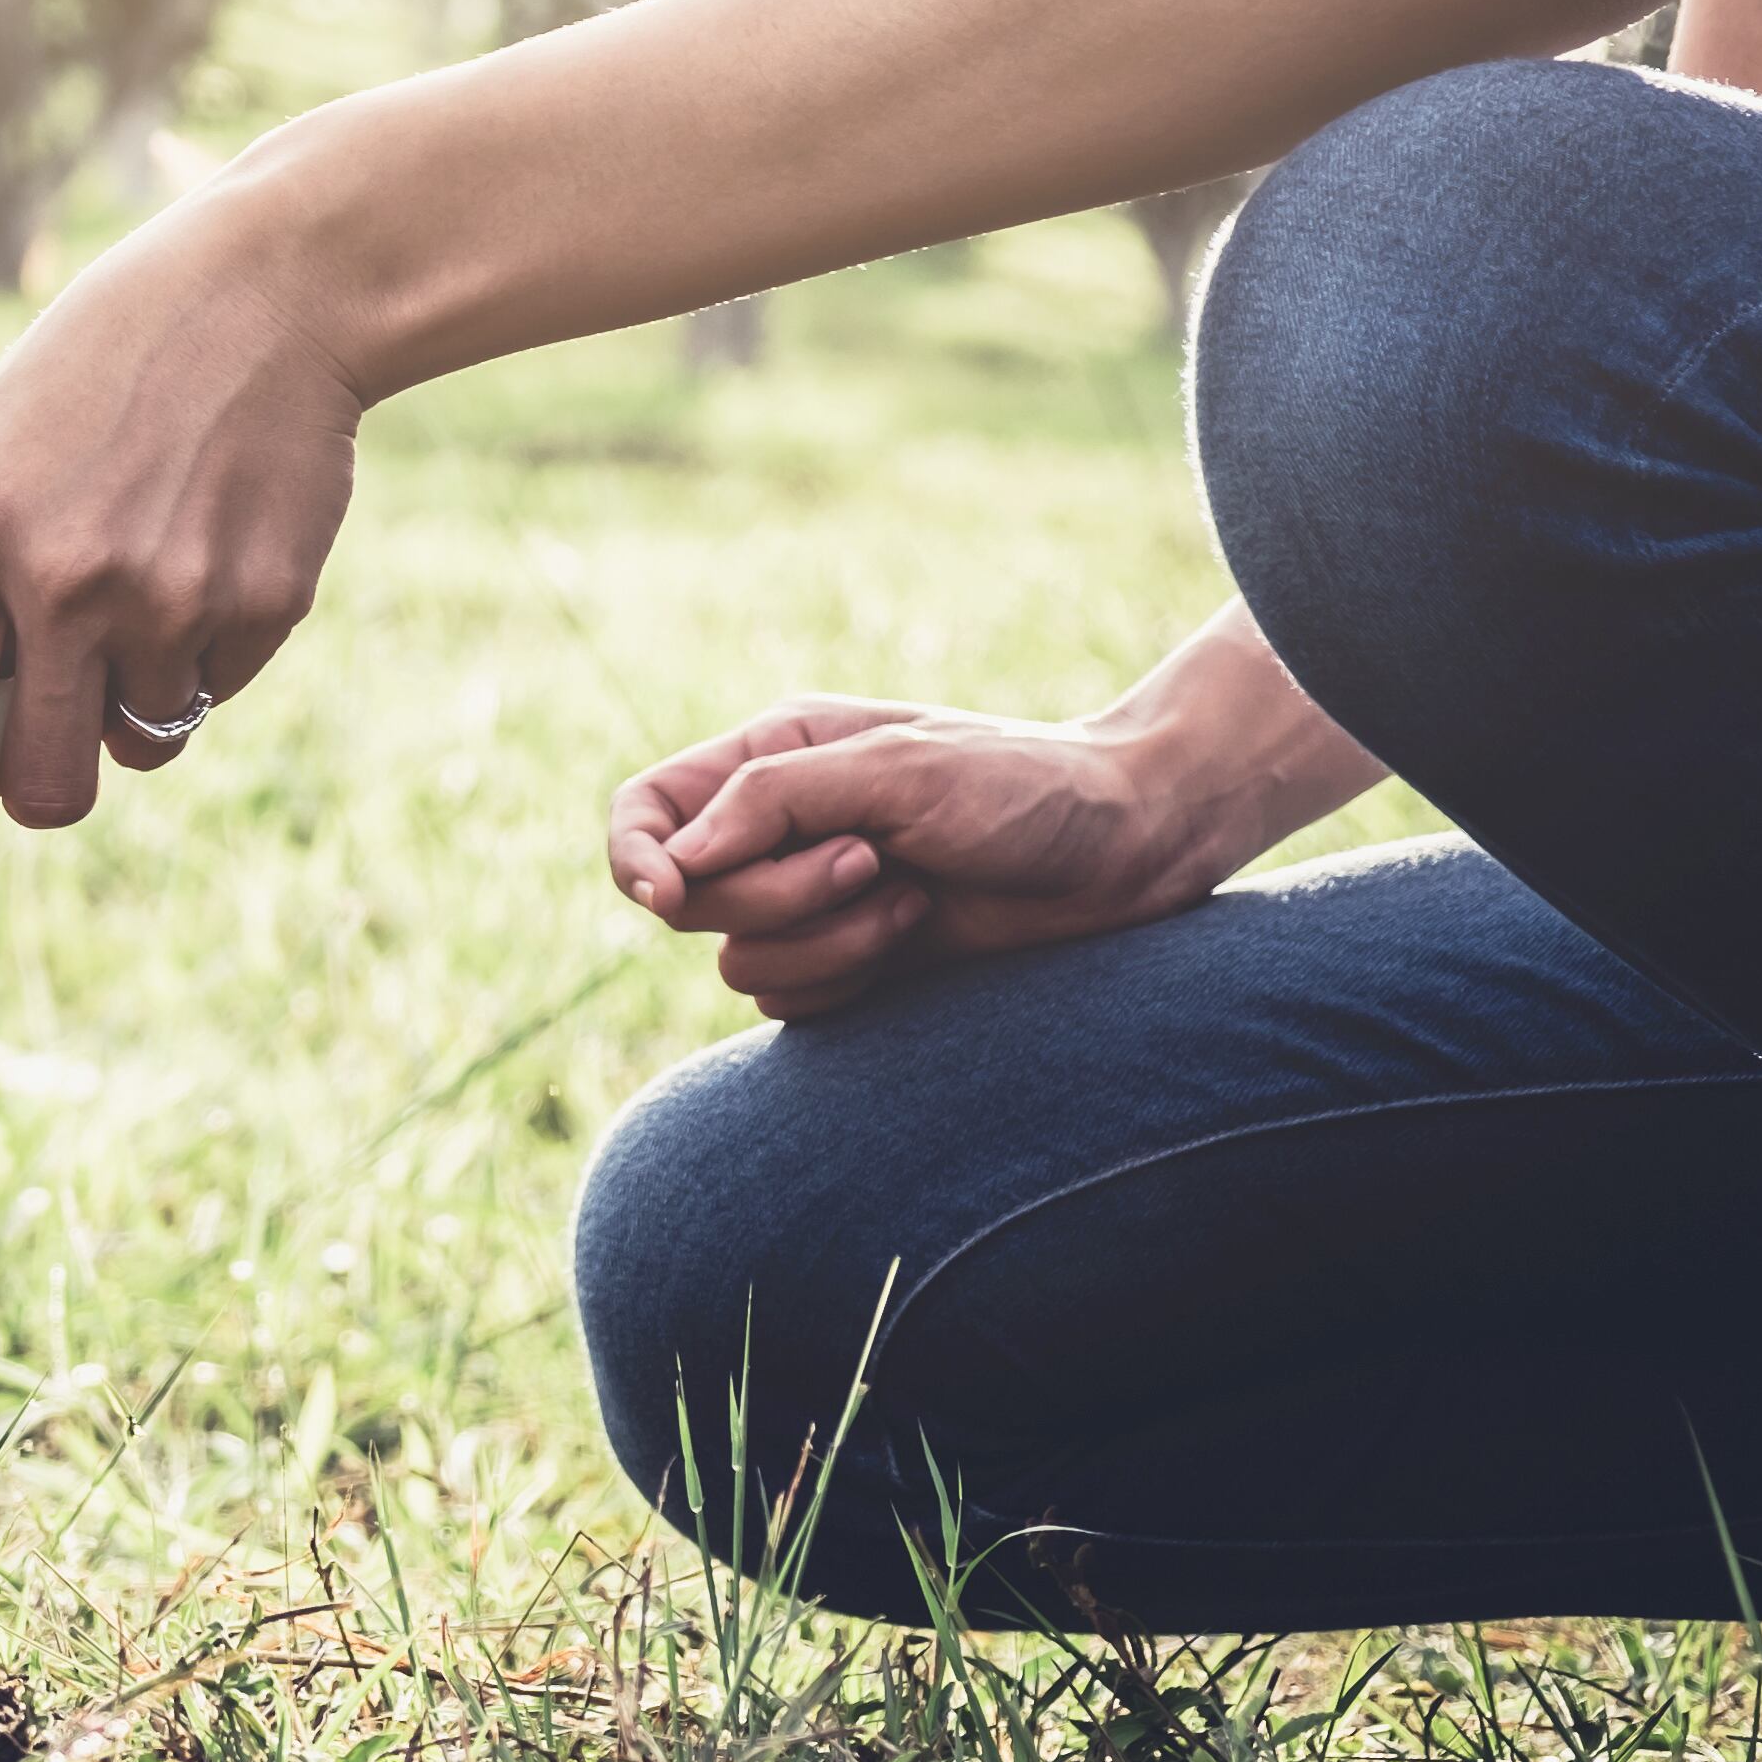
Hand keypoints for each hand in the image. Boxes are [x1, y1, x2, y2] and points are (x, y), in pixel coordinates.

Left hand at [0, 151, 364, 932]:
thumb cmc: (103, 375)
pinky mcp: (263, 603)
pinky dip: (208, 653)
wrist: (268, 290)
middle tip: (62, 725)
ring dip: (136, 701)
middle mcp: (65, 582)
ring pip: (140, 744)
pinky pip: (216, 690)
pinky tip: (212, 547)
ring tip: (151, 574)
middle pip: (47, 788)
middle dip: (50, 789)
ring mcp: (170, 597)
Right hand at [606, 695, 1256, 1019]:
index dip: (633, 857)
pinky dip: (846, 979)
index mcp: (771, 759)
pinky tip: (916, 937)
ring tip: (911, 900)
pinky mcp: (848, 964)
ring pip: (739, 960)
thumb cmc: (1023, 786)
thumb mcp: (896, 767)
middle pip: (688, 900)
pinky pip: (788, 1002)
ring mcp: (809, 903)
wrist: (1128, 848)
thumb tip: (674, 863)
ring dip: (827, 942)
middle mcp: (776, 831)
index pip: (645, 812)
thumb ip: (772, 800)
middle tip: (869, 863)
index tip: (670, 894)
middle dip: (776, 896)